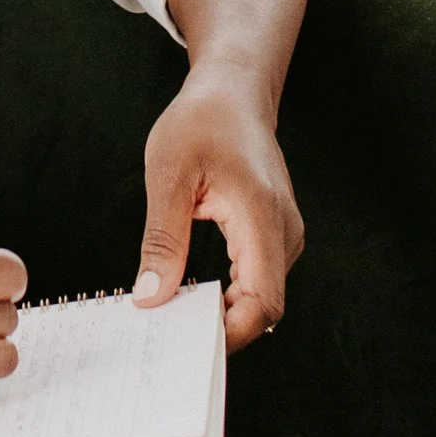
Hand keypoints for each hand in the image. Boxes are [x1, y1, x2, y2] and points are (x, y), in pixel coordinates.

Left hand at [134, 72, 302, 350]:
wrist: (233, 94)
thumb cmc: (201, 123)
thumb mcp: (168, 176)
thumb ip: (162, 240)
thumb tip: (151, 298)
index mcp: (261, 215)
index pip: (262, 301)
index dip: (229, 333)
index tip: (185, 342)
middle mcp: (284, 232)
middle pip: (263, 309)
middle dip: (218, 329)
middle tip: (165, 337)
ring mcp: (284, 236)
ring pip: (260, 299)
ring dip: (219, 314)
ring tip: (172, 316)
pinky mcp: (274, 237)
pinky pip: (256, 282)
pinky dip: (225, 296)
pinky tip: (189, 296)